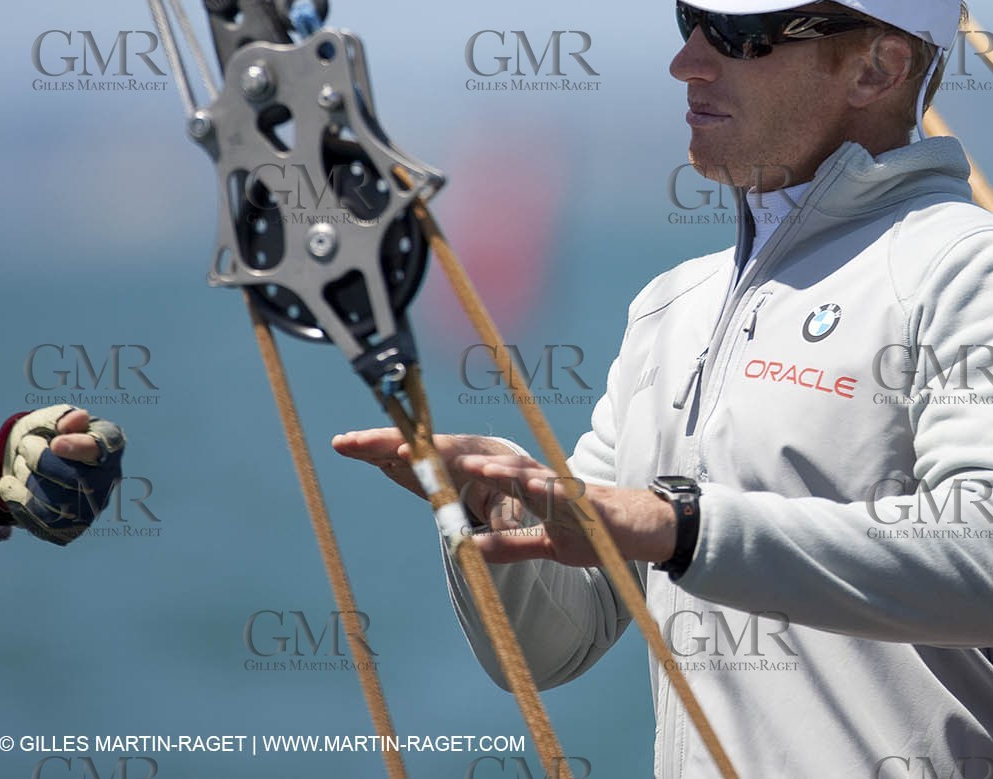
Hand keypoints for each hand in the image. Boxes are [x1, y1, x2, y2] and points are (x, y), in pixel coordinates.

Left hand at [0, 405, 125, 544]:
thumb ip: (63, 417)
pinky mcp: (69, 528)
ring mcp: (91, 508)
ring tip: (23, 465)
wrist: (26, 466)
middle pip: (76, 479)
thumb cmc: (45, 437)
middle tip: (26, 445)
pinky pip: (39, 519)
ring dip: (27, 478)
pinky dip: (18, 499)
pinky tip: (14, 485)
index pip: (104, 450)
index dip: (81, 448)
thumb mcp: (49, 420)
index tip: (56, 443)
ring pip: (56, 502)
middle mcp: (108, 479)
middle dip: (41, 461)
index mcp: (110, 446)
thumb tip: (78, 418)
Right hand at [331, 427, 517, 518]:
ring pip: (392, 443)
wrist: (493, 467)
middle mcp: (440, 448)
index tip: (403, 452)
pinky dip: (364, 449)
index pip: (443, 453)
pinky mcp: (406, 459)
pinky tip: (343, 446)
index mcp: (466, 456)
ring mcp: (420, 451)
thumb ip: (504, 516)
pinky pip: (383, 452)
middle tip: (360, 440)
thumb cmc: (503, 483)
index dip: (423, 454)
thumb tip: (505, 531)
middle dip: (386, 441)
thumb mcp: (507, 503)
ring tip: (341, 442)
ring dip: (368, 442)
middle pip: (410, 443)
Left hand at [332, 428, 676, 566]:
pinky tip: (491, 473)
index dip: (402, 458)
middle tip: (361, 443)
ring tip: (420, 453)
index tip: (355, 451)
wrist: (637, 531)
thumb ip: (504, 545)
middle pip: (456, 455)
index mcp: (506, 482)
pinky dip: (514, 479)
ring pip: (493, 465)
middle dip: (408, 448)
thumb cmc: (587, 532)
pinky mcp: (570, 496)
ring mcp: (544, 480)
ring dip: (453, 459)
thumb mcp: (537, 543)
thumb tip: (468, 548)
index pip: (445, 466)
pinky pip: (538, 486)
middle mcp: (520, 472)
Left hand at [451, 450, 674, 565]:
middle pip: (510, 470)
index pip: (498, 478)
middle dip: (477, 465)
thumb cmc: (595, 531)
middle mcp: (551, 486)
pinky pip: (569, 497)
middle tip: (448, 459)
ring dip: (508, 473)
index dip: (467, 472)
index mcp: (538, 493)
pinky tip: (531, 486)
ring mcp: (572, 494)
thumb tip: (471, 549)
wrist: (643, 529)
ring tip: (479, 468)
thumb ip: (511, 545)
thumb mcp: (547, 545)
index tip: (434, 467)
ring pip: (535, 478)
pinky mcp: (594, 506)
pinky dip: (550, 491)